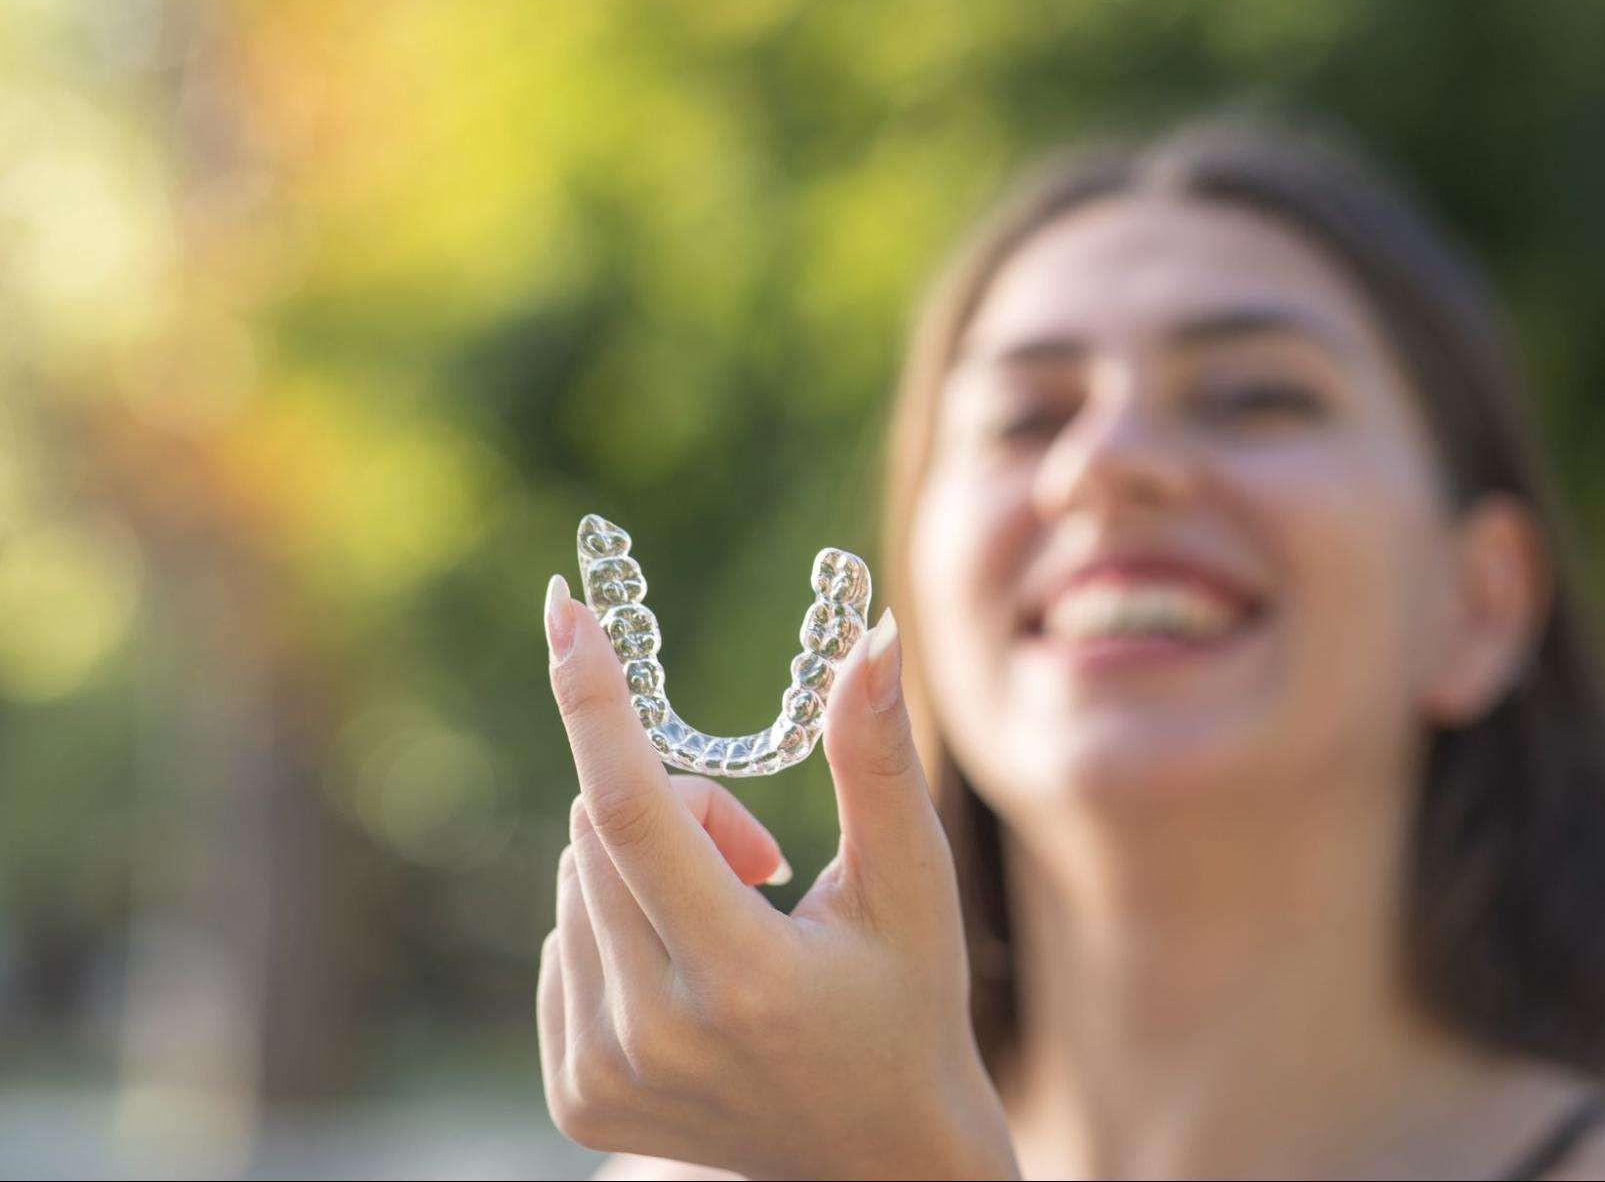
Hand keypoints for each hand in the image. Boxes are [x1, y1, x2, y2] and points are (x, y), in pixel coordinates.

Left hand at [535, 575, 1019, 1180]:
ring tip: (737, 921)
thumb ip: (879, 756)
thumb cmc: (911, 1000)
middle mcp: (657, 1035)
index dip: (596, 701)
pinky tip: (691, 975)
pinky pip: (561, 941)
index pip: (636, 813)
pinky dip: (616, 922)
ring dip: (646, 864)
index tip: (564, 609)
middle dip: (680, 803)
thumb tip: (873, 635)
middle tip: (759, 853)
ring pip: (576, 879)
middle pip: (603, 832)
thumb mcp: (911, 879)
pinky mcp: (576, 1095)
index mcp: (744, 978)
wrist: (879, 1155)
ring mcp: (605, 1075)